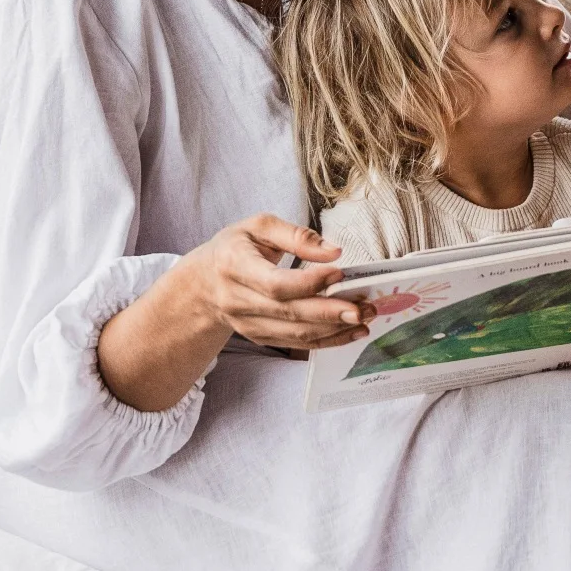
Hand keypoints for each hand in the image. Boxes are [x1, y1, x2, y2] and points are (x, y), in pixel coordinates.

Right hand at [184, 215, 365, 352]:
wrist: (205, 282)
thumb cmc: (236, 247)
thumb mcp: (259, 226)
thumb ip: (296, 235)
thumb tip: (333, 250)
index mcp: (234, 266)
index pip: (275, 283)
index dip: (309, 282)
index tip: (340, 273)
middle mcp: (238, 301)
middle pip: (289, 312)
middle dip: (330, 312)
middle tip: (363, 308)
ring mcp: (248, 324)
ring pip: (295, 334)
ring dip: (334, 329)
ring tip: (365, 318)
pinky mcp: (260, 338)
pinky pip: (297, 344)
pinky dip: (327, 340)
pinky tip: (352, 332)